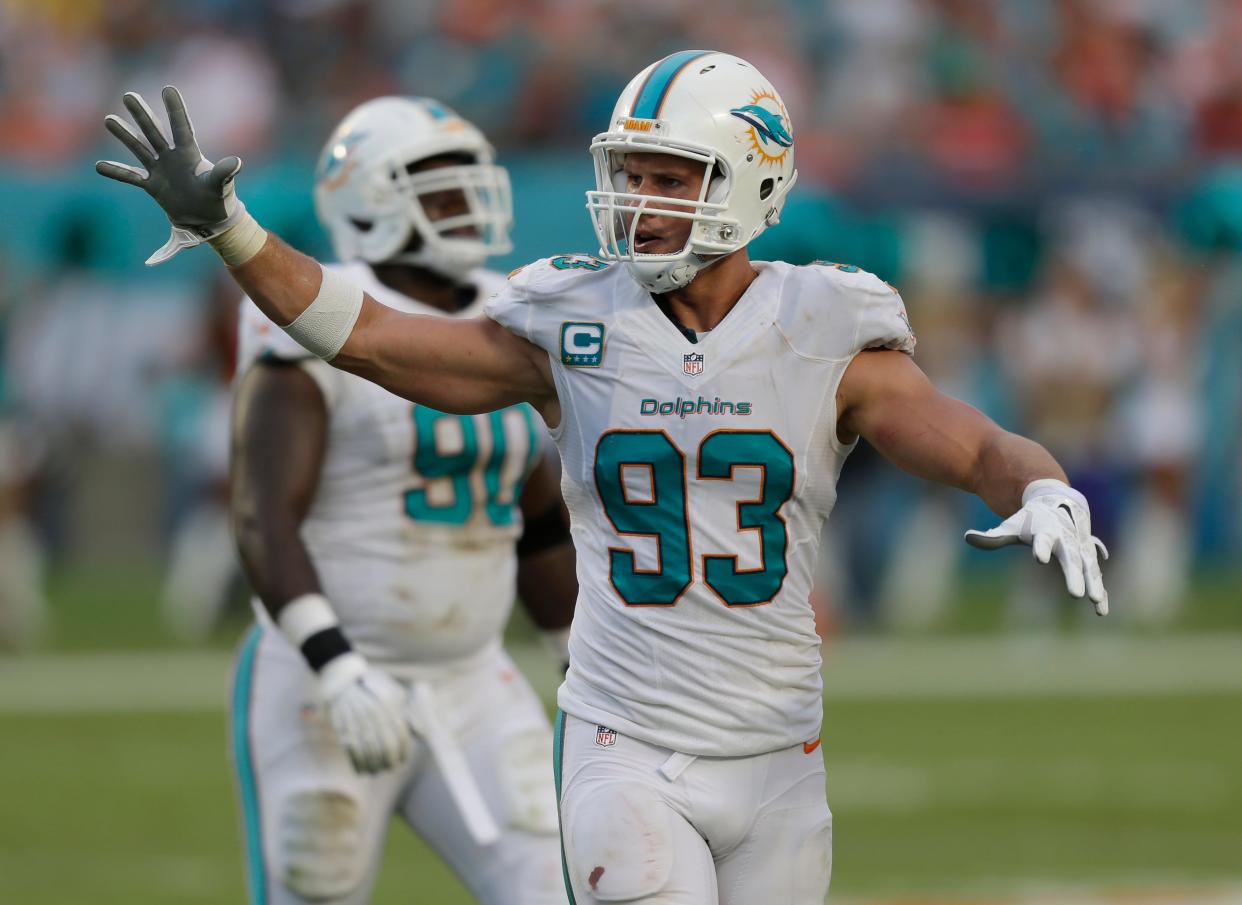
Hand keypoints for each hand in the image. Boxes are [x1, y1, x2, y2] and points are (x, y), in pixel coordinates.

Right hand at [96, 86, 248, 264]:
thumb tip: (237, 162)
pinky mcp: (153, 185)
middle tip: (128, 95)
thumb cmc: (219, 199)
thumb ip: (225, 173)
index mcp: (190, 154)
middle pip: (154, 132)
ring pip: (139, 148)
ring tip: (109, 119)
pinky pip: (132, 177)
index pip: (181, 127)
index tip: (168, 88)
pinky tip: (99, 166)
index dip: (175, 109)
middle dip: (141, 115)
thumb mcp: (221, 185)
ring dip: (125, 135)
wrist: (209, 219)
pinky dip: (117, 172)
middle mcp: (172, 157)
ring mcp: (161, 169)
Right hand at [317, 652, 412, 772]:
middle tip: (392, 769)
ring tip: (378, 772)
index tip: (403, 762)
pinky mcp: (343, 726)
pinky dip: (357, 764)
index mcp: (390, 704)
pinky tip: (362, 771)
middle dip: (391, 762)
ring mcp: (358, 720)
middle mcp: (375, 713)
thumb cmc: (374, 689)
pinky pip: (351, 750)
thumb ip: (410, 714)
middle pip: (386, 746)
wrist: (343, 680)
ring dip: (374, 766)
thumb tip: (423, 736)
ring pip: (369, 751)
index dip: (404, 752)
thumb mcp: (396, 694)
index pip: (401, 735)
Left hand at [965, 480, 1108, 614]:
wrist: (1060, 503)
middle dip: (1073, 575)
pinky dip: (1101, 590)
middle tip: (1075, 594)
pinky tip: (1102, 610)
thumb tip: (967, 537)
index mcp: (1045, 530)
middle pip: (1070, 558)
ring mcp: (1081, 548)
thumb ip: (992, 536)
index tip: (1039, 558)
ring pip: (1089, 567)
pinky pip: (1095, 575)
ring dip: (1093, 584)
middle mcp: (1066, 539)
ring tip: (1095, 602)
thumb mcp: (1011, 526)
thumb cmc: (1031, 519)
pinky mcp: (1088, 557)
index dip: (1040, 548)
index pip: (1041, 540)